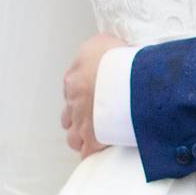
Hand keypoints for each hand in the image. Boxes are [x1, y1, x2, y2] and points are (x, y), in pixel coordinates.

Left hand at [60, 32, 127, 158]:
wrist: (127, 78)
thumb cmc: (119, 58)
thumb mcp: (104, 42)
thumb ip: (97, 50)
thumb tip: (101, 51)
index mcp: (75, 75)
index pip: (71, 88)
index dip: (82, 94)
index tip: (92, 96)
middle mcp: (74, 99)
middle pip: (68, 114)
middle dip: (78, 117)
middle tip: (93, 118)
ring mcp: (82, 120)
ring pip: (73, 135)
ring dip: (82, 137)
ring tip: (95, 137)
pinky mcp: (93, 137)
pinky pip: (88, 151)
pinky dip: (93, 152)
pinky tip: (100, 151)